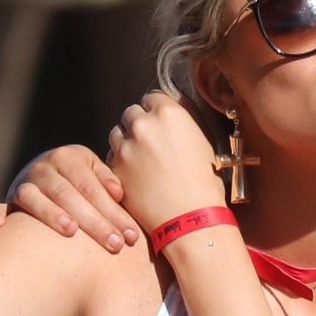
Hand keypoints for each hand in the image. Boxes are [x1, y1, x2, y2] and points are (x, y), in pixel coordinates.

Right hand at [0, 144, 141, 252]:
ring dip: (51, 214)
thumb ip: (108, 182)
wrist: (48, 176)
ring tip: (71, 231)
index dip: (113, 212)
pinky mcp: (8, 201)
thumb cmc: (83, 183)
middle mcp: (43, 167)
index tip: (131, 237)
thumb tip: (117, 194)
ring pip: (33, 198)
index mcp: (69, 157)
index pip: (92, 187)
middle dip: (94, 222)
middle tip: (115, 245)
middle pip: (68, 195)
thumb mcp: (96, 175)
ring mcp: (23, 183)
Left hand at [104, 92, 225, 232]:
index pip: (152, 97)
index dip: (156, 110)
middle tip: (150, 142)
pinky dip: (121, 162)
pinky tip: (137, 175)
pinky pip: (111, 157)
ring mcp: (125, 146)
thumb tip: (172, 117)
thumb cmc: (203, 184)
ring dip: (127, 142)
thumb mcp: (203, 143)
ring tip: (143, 160)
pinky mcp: (114, 168)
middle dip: (139, 125)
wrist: (189, 218)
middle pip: (131, 113)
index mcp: (169, 113)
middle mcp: (143, 125)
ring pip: (117, 133)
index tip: (158, 121)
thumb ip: (183, 124)